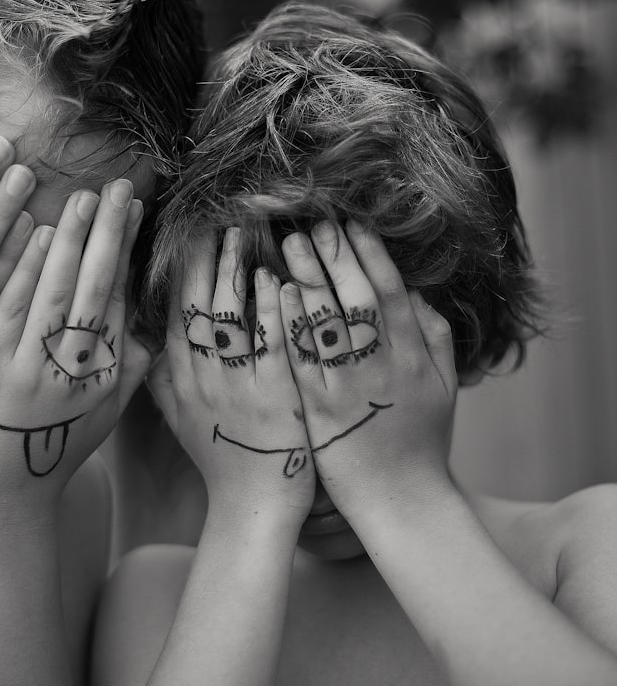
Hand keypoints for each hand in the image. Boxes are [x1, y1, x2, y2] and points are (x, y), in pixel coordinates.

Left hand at [0, 180, 150, 510]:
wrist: (2, 496)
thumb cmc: (53, 449)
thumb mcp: (104, 415)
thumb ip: (130, 369)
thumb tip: (154, 328)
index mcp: (108, 375)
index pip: (119, 299)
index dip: (125, 252)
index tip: (132, 211)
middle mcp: (78, 371)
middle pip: (97, 289)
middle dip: (108, 234)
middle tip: (116, 188)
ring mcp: (36, 371)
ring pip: (59, 294)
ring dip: (70, 242)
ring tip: (81, 199)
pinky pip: (14, 313)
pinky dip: (26, 272)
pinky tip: (33, 236)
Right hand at [151, 228, 314, 520]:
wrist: (252, 504)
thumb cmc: (220, 457)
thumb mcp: (178, 417)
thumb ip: (162, 376)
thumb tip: (147, 337)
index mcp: (179, 375)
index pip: (173, 310)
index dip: (178, 268)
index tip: (184, 231)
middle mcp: (201, 375)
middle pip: (196, 303)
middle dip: (203, 256)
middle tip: (213, 216)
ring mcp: (236, 384)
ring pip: (229, 316)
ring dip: (235, 270)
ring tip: (243, 230)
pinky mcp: (275, 396)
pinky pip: (270, 345)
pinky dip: (272, 310)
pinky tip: (277, 278)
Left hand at [279, 220, 457, 515]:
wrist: (398, 498)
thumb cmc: (420, 439)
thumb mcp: (443, 386)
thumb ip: (434, 335)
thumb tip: (415, 290)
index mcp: (414, 358)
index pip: (391, 293)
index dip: (371, 254)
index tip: (352, 223)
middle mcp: (382, 367)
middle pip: (358, 298)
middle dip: (336, 256)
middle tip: (315, 221)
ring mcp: (348, 387)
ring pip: (327, 323)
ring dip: (308, 278)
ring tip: (288, 243)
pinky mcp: (317, 409)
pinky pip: (301, 358)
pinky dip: (290, 322)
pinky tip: (276, 293)